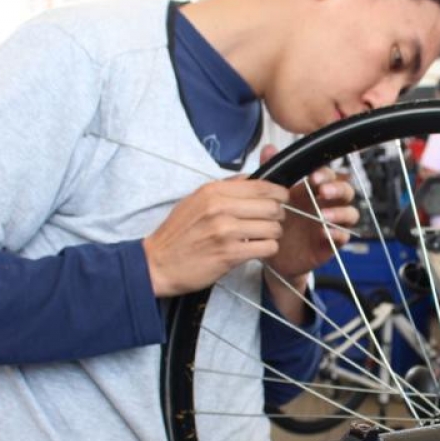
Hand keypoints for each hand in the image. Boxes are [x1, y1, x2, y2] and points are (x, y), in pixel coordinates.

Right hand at [142, 177, 288, 297]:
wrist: (158, 263)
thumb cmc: (178, 233)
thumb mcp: (196, 200)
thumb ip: (225, 188)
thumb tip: (254, 178)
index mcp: (213, 191)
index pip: (262, 186)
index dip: (279, 193)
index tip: (281, 199)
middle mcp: (220, 208)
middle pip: (272, 206)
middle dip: (278, 215)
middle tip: (271, 222)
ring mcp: (226, 231)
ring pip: (274, 228)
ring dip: (273, 234)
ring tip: (262, 237)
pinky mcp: (230, 254)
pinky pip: (267, 248)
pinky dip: (267, 249)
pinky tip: (256, 249)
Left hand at [262, 145, 359, 285]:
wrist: (274, 254)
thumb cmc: (277, 222)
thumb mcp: (271, 197)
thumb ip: (272, 171)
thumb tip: (268, 149)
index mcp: (314, 190)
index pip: (328, 176)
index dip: (325, 174)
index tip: (314, 177)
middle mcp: (327, 205)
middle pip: (346, 190)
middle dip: (337, 189)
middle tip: (324, 192)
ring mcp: (332, 224)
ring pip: (351, 213)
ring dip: (340, 212)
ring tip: (324, 217)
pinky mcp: (332, 243)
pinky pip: (344, 237)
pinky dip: (337, 234)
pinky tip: (325, 234)